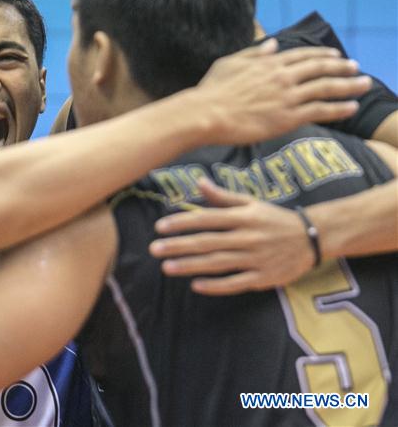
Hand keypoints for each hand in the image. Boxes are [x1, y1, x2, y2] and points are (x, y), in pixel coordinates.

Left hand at [148, 178, 314, 294]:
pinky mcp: (263, 277)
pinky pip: (236, 283)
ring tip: (166, 267)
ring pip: (217, 263)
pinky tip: (196, 285)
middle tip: (154, 249)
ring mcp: (255, 258)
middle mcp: (247, 237)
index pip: (207, 219)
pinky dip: (216, 285)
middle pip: (207, 242)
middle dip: (178, 246)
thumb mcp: (251, 203)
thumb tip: (199, 182)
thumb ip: (223, 197)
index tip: (159, 227)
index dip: (182, 223)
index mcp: (243, 217)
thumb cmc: (274, 218)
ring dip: (190, 266)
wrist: (312, 238)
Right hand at [195, 39, 369, 144]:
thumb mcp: (228, 63)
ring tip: (364, 85)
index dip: (322, 55)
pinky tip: (351, 107)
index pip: (303, 56)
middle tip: (356, 68)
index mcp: (268, 63)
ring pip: (326, 88)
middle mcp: (282, 76)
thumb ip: (253, 53)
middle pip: (320, 69)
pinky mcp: (288, 117)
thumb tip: (273, 44)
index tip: (336, 56)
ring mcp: (287, 97)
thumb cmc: (211, 90)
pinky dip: (339, 109)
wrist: (206, 114)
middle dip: (342, 68)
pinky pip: (320, 111)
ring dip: (349, 85)